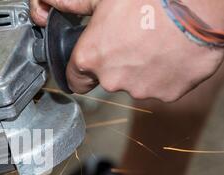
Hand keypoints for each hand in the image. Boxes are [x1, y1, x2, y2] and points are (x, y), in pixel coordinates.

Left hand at [30, 0, 223, 101]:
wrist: (200, 8)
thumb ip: (72, 5)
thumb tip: (46, 5)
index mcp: (91, 57)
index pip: (74, 79)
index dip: (81, 70)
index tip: (89, 63)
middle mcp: (111, 79)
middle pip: (105, 79)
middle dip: (115, 64)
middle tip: (131, 39)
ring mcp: (139, 89)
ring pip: (133, 84)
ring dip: (140, 69)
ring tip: (154, 42)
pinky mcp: (166, 94)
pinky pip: (159, 87)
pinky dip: (162, 74)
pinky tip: (169, 53)